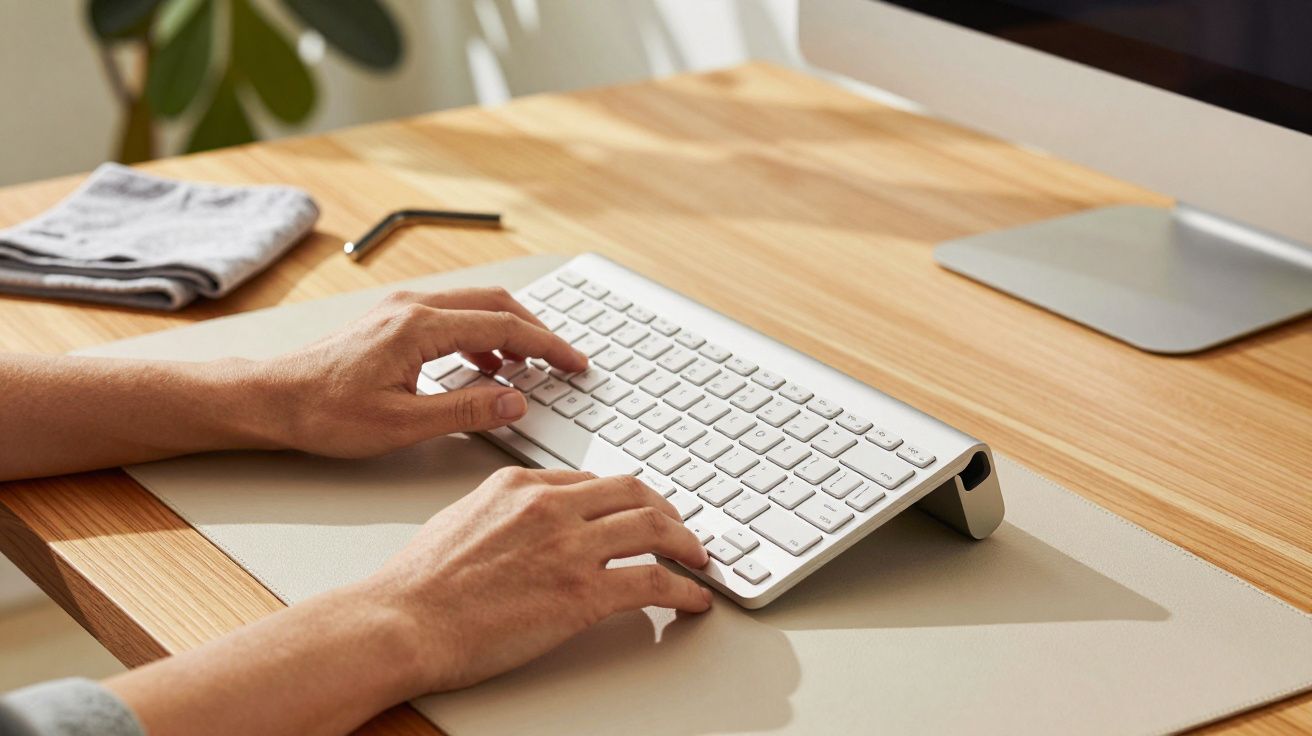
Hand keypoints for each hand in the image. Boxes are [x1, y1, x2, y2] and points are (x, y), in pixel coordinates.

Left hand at [261, 287, 587, 457]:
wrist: (272, 399)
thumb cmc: (325, 412)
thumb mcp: (403, 424)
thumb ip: (467, 409)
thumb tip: (515, 400)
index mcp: (419, 327)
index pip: (504, 326)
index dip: (547, 346)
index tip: (574, 364)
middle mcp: (412, 306)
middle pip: (495, 303)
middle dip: (537, 331)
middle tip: (565, 360)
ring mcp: (401, 308)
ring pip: (475, 305)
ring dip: (510, 330)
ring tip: (531, 367)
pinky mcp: (393, 319)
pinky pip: (453, 315)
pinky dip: (482, 334)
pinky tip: (487, 364)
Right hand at [367, 466, 713, 693]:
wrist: (403, 621)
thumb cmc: (419, 583)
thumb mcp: (461, 519)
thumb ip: (503, 511)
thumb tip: (525, 522)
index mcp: (520, 486)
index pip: (593, 480)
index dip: (626, 498)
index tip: (639, 512)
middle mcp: (551, 507)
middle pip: (634, 493)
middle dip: (667, 511)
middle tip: (681, 530)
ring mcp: (570, 548)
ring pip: (654, 529)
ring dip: (687, 545)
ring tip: (698, 559)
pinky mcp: (583, 594)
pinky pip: (653, 583)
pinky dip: (684, 590)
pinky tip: (693, 600)